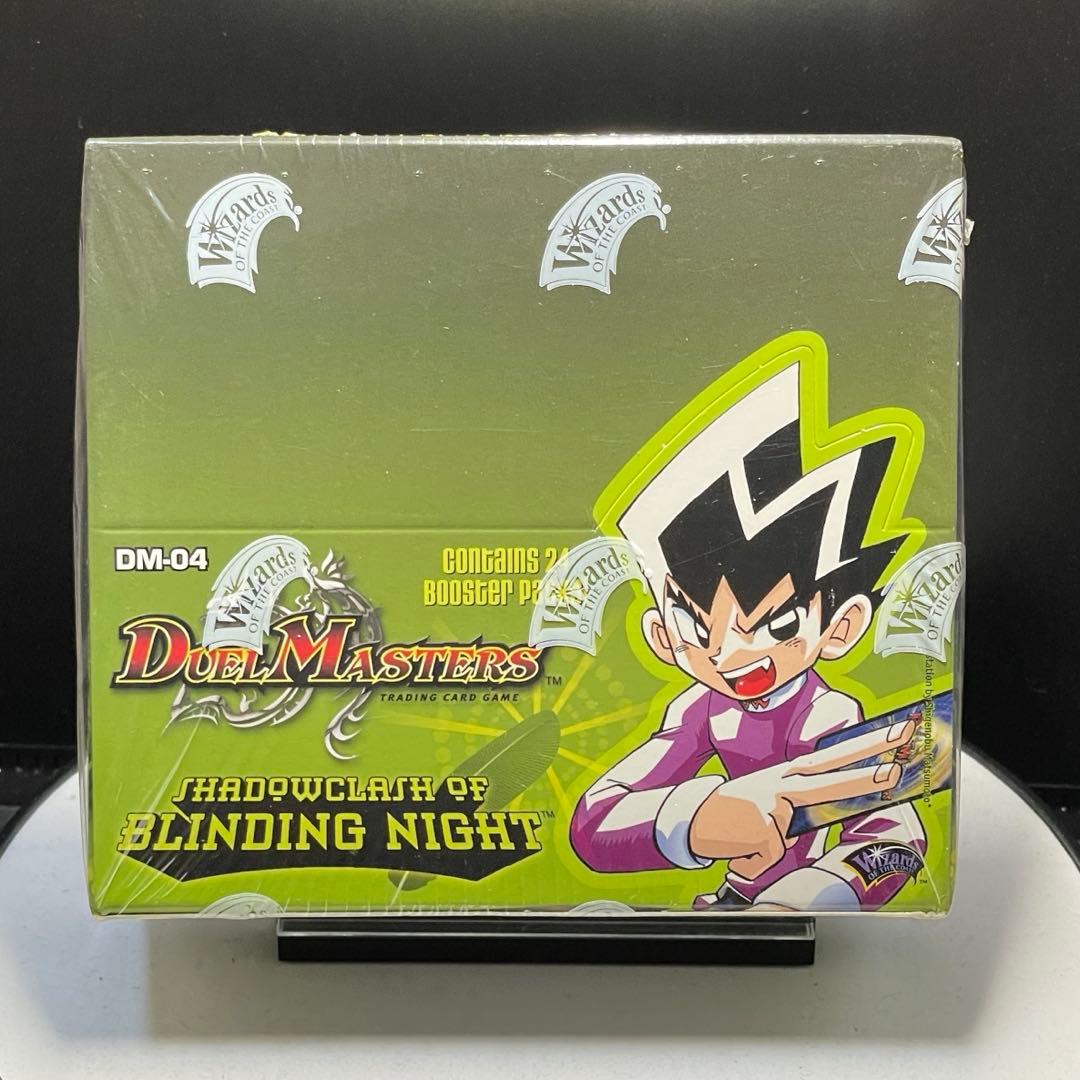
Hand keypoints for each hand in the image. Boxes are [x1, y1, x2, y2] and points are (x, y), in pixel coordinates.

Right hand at [688, 718, 913, 878]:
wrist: (694, 820)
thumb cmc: (737, 814)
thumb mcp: (772, 801)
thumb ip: (805, 802)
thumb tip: (844, 807)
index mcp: (788, 776)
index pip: (832, 758)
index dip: (865, 746)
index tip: (897, 732)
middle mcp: (781, 784)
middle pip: (829, 773)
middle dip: (868, 761)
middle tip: (902, 747)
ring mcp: (769, 806)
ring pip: (790, 828)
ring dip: (825, 804)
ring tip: (848, 794)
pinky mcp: (759, 830)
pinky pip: (770, 856)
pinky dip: (757, 860)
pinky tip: (744, 850)